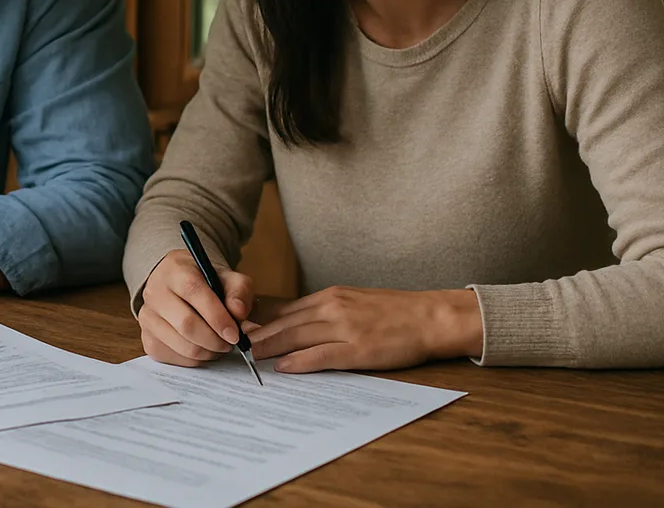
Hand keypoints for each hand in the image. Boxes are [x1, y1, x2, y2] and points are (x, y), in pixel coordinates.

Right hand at [137, 249, 255, 366]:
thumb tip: (238, 312)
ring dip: (207, 352)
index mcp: (175, 270)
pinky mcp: (147, 339)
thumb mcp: (227, 277)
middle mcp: (155, 292)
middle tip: (230, 343)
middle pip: (186, 324)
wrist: (179, 285)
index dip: (217, 316)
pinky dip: (195, 360)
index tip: (234, 334)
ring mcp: (147, 317)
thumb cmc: (205, 283)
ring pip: (181, 346)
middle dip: (214, 340)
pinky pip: (175, 358)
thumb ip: (238, 291)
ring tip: (218, 345)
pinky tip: (203, 348)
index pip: (193, 291)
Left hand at [248, 286, 482, 372]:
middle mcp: (332, 307)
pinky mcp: (359, 347)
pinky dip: (299, 361)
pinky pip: (321, 354)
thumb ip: (326, 311)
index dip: (259, 321)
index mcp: (330, 296)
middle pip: (284, 323)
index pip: (285, 309)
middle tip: (233, 345)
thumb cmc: (394, 312)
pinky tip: (283, 367)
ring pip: (297, 337)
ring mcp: (345, 327)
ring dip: (269, 347)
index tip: (238, 329)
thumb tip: (296, 323)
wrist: (430, 316)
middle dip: (257, 335)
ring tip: (248, 356)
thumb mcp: (354, 301)